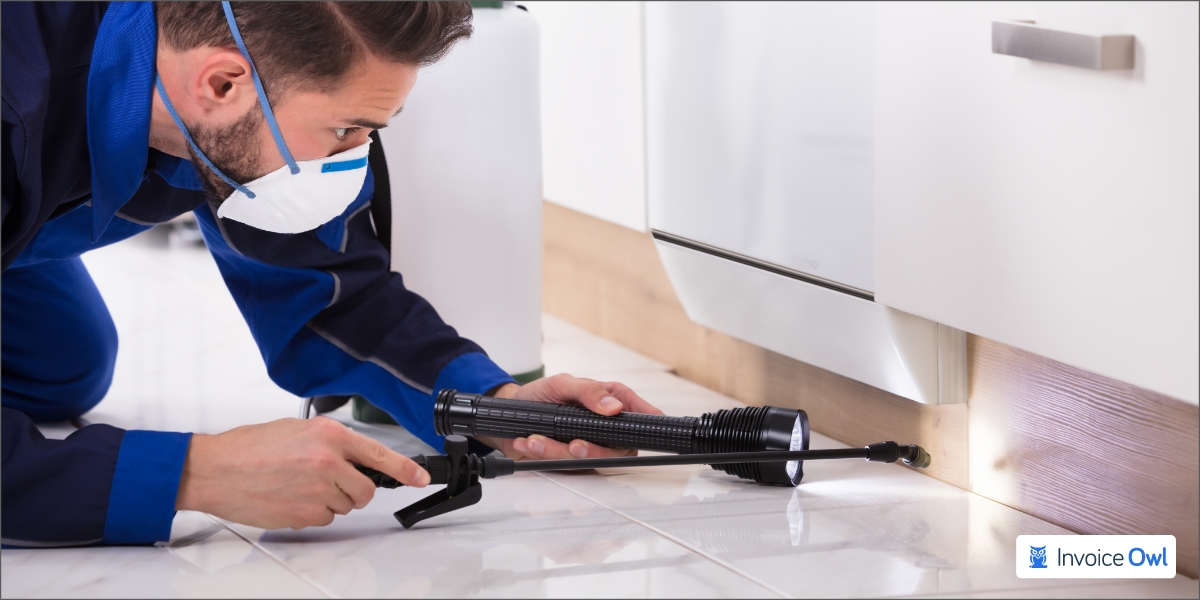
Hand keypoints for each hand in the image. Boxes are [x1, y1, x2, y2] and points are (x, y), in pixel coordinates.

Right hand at [176, 417, 428, 529]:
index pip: (379, 454)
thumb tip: (354, 456)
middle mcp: (329, 462)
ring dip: (329, 500)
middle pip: (365, 489)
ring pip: (344, 505)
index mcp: (329, 435)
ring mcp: (318, 490)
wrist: (215, 469)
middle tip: (330, 482)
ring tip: (298, 484)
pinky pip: (324, 518)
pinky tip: (289, 496)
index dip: (405, 470)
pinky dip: (312, 512)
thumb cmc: (249, 447)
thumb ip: (331, 442)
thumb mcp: (297, 430)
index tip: (421, 478)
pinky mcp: (305, 513)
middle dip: (354, 490)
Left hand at [477, 373, 664, 460]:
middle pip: (617, 449)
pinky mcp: (570, 461)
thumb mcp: (561, 383)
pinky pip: (565, 467)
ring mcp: (589, 446)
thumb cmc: (539, 395)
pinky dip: (544, 456)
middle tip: (573, 445)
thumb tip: (613, 406)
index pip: (640, 415)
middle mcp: (604, 427)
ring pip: (588, 461)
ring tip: (535, 440)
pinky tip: (529, 443)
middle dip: (592, 451)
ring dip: (558, 452)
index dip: (646, 425)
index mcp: (611, 402)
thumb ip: (588, 391)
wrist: (509, 415)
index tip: (638, 432)